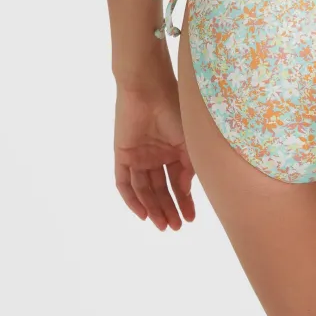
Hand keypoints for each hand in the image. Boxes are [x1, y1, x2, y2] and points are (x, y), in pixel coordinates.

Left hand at [114, 76, 195, 229]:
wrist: (148, 88)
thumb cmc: (175, 108)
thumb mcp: (190, 140)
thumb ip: (190, 166)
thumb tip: (187, 190)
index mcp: (175, 148)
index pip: (179, 181)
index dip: (185, 200)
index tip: (192, 218)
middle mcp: (157, 154)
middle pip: (161, 188)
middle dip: (169, 208)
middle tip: (176, 227)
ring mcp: (139, 155)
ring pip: (145, 189)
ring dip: (154, 208)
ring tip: (163, 225)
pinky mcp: (122, 155)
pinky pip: (125, 183)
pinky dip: (133, 199)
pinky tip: (144, 214)